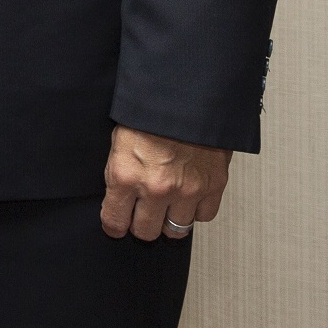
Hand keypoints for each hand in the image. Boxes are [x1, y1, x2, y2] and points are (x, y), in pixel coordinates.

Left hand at [101, 126, 231, 240]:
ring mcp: (187, 190)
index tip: (116, 225)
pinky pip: (203, 216)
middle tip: (142, 215)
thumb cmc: (149, 113)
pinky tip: (188, 198)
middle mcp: (156, 188)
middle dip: (141, 225)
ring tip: (166, 207)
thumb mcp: (118, 142)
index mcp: (126, 175)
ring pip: (176, 230)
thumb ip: (120, 174)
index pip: (114, 221)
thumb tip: (117, 199)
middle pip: (146, 232)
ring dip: (169, 221)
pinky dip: (195, 210)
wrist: (187, 95)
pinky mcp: (213, 186)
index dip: (114, 226)